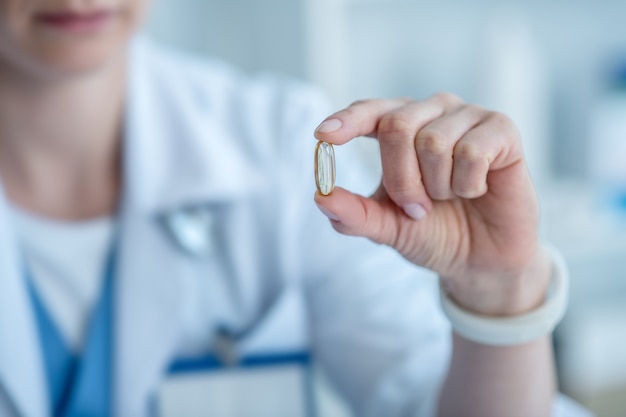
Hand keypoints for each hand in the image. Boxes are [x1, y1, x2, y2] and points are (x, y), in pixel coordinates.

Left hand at [313, 94, 550, 315]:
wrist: (480, 260)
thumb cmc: (432, 232)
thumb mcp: (387, 227)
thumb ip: (354, 214)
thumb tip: (320, 197)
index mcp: (400, 126)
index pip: (370, 112)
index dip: (347, 121)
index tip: (322, 137)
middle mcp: (432, 112)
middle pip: (397, 127)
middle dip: (401, 179)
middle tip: (417, 207)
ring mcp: (468, 116)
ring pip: (434, 141)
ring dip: (438, 186)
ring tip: (450, 197)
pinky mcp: (502, 130)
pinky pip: (472, 151)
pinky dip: (468, 184)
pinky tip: (477, 191)